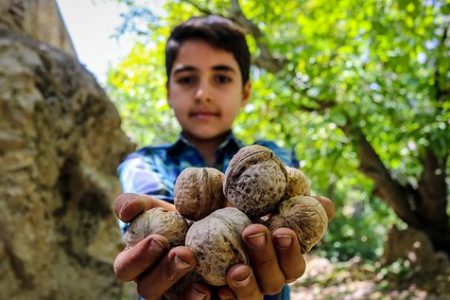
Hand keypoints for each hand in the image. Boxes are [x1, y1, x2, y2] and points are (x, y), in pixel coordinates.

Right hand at [113, 193, 211, 298]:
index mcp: (137, 263)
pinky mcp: (203, 299)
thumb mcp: (159, 206)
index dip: (139, 257)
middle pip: (150, 291)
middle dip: (167, 273)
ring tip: (207, 278)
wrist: (214, 224)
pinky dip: (219, 297)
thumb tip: (125, 210)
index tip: (159, 239)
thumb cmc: (178, 216)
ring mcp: (178, 296)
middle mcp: (154, 285)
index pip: (126, 267)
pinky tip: (230, 285)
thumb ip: (139, 203)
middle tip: (187, 254)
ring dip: (191, 295)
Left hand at [217, 195, 334, 298]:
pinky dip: (216, 297)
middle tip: (252, 232)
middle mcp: (264, 280)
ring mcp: (242, 291)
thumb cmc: (247, 212)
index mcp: (282, 263)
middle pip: (272, 281)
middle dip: (265, 258)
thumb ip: (293, 203)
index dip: (291, 251)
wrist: (211, 219)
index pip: (294, 265)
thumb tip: (326, 205)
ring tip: (236, 269)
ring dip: (245, 285)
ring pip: (250, 298)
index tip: (282, 231)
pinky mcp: (219, 294)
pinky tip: (209, 287)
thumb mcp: (268, 203)